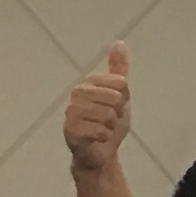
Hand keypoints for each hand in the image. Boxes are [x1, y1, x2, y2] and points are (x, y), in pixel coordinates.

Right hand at [62, 43, 132, 178]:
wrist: (101, 153)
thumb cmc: (109, 123)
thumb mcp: (120, 95)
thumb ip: (118, 70)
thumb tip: (120, 43)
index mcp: (88, 83)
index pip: (121, 83)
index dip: (125, 99)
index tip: (117, 106)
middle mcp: (76, 94)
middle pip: (116, 98)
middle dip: (119, 113)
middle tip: (110, 121)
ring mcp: (71, 112)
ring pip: (108, 115)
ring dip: (112, 127)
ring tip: (103, 130)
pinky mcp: (70, 131)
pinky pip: (100, 130)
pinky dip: (105, 137)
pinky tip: (98, 139)